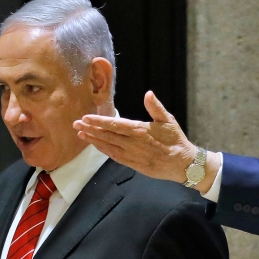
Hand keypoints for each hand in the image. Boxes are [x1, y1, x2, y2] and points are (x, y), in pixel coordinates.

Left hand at [73, 91, 219, 191]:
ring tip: (81, 134)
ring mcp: (131, 155)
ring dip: (94, 140)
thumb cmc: (176, 140)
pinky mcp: (133, 164)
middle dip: (90, 129)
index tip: (86, 118)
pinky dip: (103, 150)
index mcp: (140, 130)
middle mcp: (133, 143)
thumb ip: (155, 107)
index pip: (115, 125)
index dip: (99, 122)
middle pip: (107, 135)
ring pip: (108, 147)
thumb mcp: (168, 120)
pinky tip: (96, 145)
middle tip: (75, 124)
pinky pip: (114, 156)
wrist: (182, 164)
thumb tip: (148, 94)